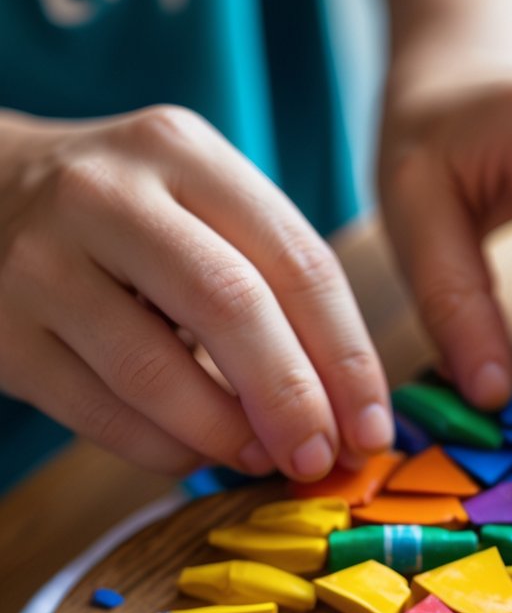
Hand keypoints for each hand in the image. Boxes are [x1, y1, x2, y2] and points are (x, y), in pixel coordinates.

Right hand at [0, 106, 392, 477]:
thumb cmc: (125, 219)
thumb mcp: (198, 205)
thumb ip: (270, 283)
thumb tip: (345, 408)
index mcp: (181, 152)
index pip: (296, 260)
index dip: (348, 357)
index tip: (373, 428)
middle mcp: (107, 195)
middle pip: (231, 308)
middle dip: (294, 400)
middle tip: (323, 459)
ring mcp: (43, 264)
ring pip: (157, 374)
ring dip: (228, 436)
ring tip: (264, 459)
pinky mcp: (4, 335)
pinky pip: (103, 416)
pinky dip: (166, 451)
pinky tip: (198, 455)